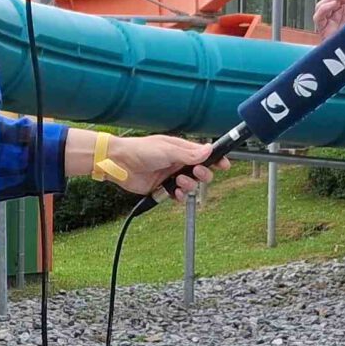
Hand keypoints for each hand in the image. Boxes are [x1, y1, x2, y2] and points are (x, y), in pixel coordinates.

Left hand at [105, 134, 224, 198]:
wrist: (119, 163)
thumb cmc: (140, 150)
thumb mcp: (167, 149)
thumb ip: (188, 153)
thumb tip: (208, 150)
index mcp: (180, 149)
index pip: (204, 154)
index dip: (215, 160)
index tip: (224, 165)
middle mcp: (177, 162)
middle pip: (200, 171)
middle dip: (203, 174)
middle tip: (197, 173)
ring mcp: (170, 175)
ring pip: (190, 185)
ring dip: (188, 185)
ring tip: (178, 181)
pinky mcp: (162, 187)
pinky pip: (176, 195)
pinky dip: (178, 196)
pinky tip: (174, 193)